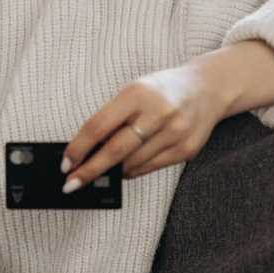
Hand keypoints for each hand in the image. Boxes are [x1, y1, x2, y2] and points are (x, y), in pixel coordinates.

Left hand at [60, 63, 234, 191]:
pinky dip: (132, 171)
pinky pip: (150, 168)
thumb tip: (86, 151)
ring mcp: (175, 133)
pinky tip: (125, 169)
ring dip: (112, 172)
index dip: (78, 148)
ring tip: (101, 172)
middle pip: (114, 150)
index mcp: (138, 93)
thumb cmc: (163, 90)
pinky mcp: (186, 150)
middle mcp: (158, 113)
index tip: (66, 163)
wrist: (208, 88)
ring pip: (132, 164)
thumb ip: (112, 117)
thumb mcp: (135, 91)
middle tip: (71, 184)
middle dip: (89, 171)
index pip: (99, 126)